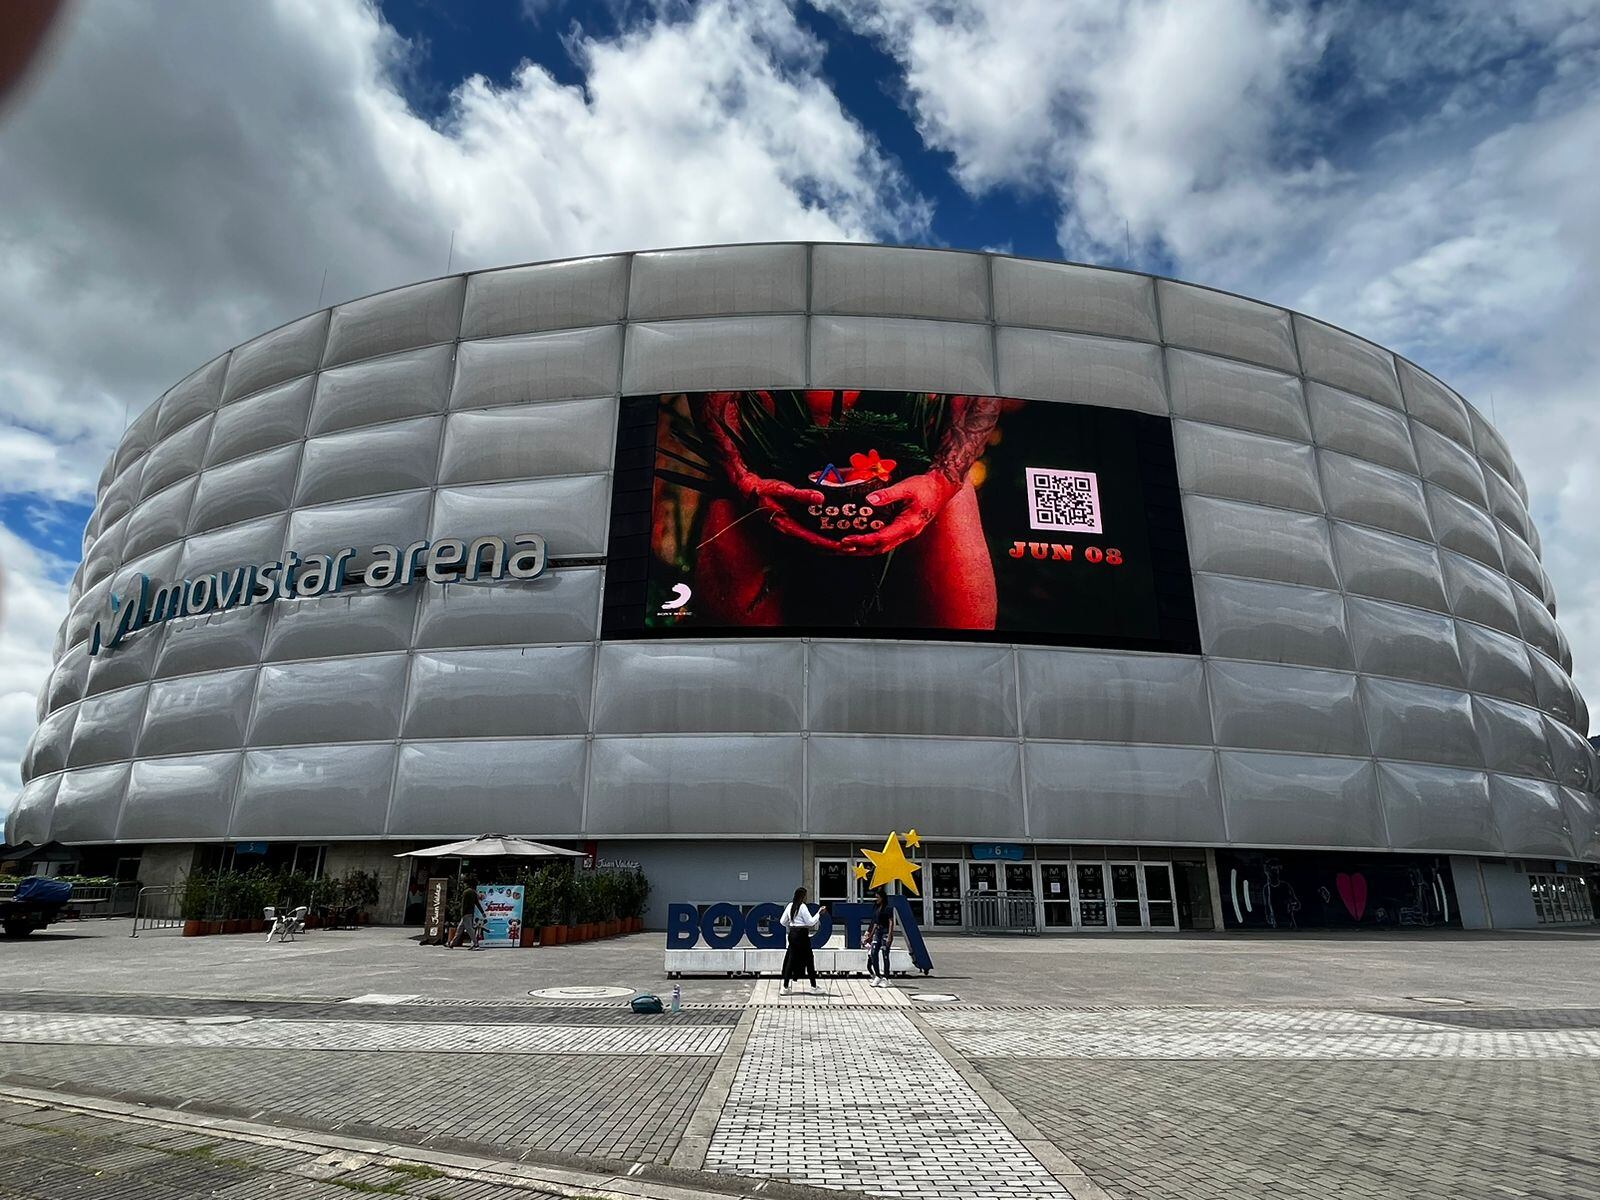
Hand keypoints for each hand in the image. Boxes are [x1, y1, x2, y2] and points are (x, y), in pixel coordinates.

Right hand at [733, 472, 841, 550]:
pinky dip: (823, 542)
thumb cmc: (764, 491)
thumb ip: (801, 495)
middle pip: (816, 548)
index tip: (845, 546)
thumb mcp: (781, 490)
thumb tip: (820, 498)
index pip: (813, 540)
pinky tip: (833, 540)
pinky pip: (811, 540)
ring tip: (848, 548)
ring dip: (831, 548)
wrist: (749, 493)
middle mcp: (790, 534)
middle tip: (854, 549)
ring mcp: (791, 533)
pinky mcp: (793, 529)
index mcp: (788, 526)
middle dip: (835, 550)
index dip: (830, 544)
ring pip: (814, 546)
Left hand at [838, 472, 959, 554]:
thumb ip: (888, 494)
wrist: (941, 488)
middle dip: (858, 550)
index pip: (882, 538)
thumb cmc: (926, 487)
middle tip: (838, 548)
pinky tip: (857, 541)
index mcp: (909, 525)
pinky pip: (883, 541)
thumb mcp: (907, 487)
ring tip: (843, 549)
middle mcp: (907, 534)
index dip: (863, 540)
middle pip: (879, 549)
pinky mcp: (901, 530)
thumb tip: (870, 500)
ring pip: (881, 548)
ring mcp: (905, 534)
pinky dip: (869, 543)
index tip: (847, 540)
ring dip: (862, 550)